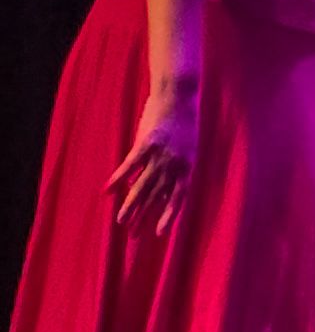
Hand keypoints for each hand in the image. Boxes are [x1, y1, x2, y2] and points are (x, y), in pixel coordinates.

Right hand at [108, 81, 199, 233]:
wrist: (179, 94)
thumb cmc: (181, 121)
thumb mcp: (183, 148)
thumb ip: (167, 168)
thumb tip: (144, 185)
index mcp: (188, 167)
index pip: (178, 198)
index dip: (169, 216)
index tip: (159, 234)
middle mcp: (177, 164)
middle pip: (158, 197)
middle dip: (145, 217)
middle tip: (133, 236)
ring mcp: (162, 154)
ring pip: (144, 186)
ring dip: (132, 205)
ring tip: (120, 221)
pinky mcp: (148, 142)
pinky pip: (131, 165)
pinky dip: (119, 178)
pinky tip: (108, 191)